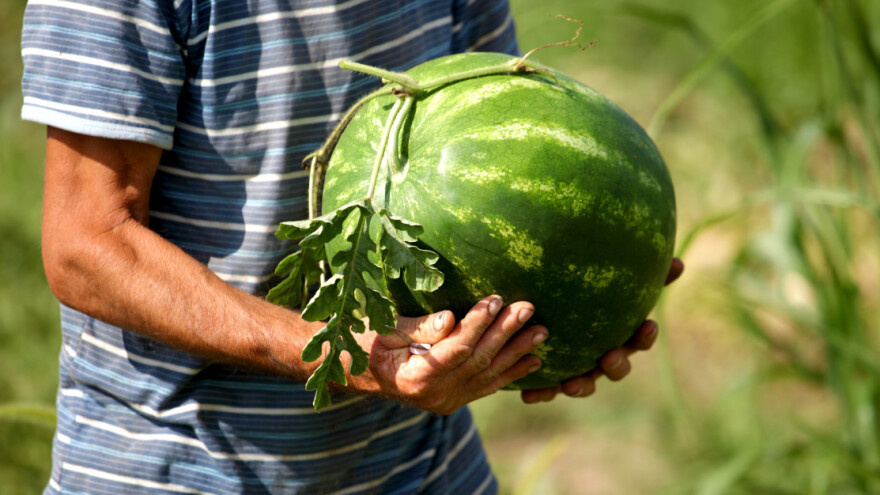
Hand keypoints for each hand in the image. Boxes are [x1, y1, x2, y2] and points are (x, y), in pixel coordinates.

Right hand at [355, 296, 546, 414]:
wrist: (353, 372)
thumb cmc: (362, 341)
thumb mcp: (381, 329)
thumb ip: (415, 326)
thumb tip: (449, 319)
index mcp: (414, 378)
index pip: (456, 348)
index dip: (477, 323)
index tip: (496, 299)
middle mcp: (434, 395)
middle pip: (478, 361)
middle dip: (505, 332)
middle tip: (527, 308)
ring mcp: (446, 402)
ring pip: (488, 374)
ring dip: (517, 352)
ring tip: (541, 332)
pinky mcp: (454, 401)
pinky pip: (486, 386)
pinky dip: (511, 373)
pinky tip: (532, 361)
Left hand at [520, 257, 684, 403]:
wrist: (547, 317)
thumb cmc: (588, 296)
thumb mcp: (610, 281)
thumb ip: (640, 272)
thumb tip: (680, 261)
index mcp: (620, 336)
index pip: (640, 339)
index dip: (646, 336)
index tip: (647, 326)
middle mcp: (603, 357)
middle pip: (617, 368)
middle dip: (616, 365)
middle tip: (609, 356)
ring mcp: (581, 371)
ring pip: (586, 384)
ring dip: (581, 386)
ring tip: (570, 384)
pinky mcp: (554, 380)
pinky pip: (548, 390)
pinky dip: (541, 394)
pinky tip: (527, 394)